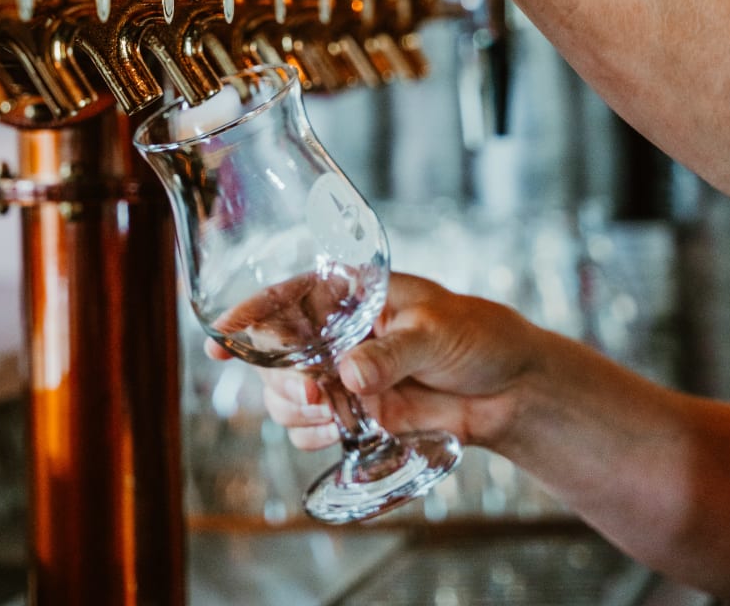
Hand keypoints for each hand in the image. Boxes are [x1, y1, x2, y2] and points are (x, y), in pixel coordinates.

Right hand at [211, 274, 542, 452]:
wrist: (510, 389)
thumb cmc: (476, 336)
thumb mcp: (435, 331)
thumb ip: (392, 353)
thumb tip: (350, 375)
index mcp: (349, 293)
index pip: (285, 297)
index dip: (247, 316)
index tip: (219, 339)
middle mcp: (334, 334)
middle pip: (274, 356)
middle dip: (281, 381)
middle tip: (315, 396)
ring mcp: (340, 376)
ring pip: (286, 397)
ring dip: (299, 411)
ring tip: (337, 414)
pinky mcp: (353, 414)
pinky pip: (311, 429)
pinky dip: (317, 435)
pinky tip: (345, 430)